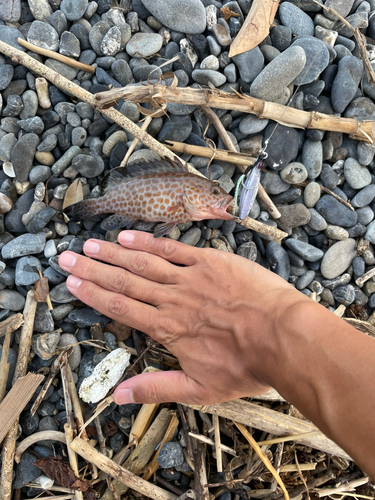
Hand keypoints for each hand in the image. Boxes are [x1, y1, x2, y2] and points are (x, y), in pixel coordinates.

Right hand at [58, 231, 307, 405]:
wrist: (285, 337)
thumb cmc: (246, 365)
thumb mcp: (200, 389)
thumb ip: (156, 388)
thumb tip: (117, 396)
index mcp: (166, 328)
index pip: (120, 307)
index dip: (93, 294)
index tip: (72, 283)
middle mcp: (171, 299)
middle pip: (124, 281)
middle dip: (93, 269)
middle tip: (67, 258)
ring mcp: (190, 277)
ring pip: (143, 262)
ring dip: (114, 253)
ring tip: (89, 245)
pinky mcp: (210, 261)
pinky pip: (173, 248)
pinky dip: (149, 241)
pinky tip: (129, 236)